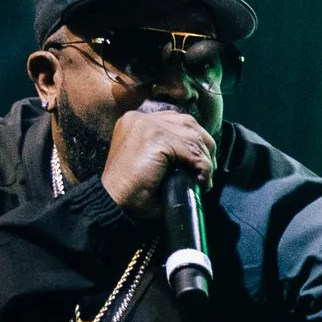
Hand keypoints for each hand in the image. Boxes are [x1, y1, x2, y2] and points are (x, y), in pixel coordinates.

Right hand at [98, 104, 215, 218]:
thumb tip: (199, 152)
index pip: (178, 121)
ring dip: (205, 159)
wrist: (113, 204)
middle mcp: (140, 118)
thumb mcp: (151, 162)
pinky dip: (203, 167)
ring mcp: (147, 125)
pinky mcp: (156, 138)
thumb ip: (169, 150)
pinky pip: (192, 150)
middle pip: (189, 123)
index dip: (196, 141)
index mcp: (137, 121)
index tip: (202, 162)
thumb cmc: (130, 191)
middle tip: (208, 171)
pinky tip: (202, 181)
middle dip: (205, 147)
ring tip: (204, 179)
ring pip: (194, 136)